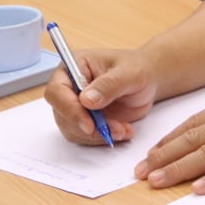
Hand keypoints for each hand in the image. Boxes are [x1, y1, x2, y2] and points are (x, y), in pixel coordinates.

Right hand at [44, 47, 163, 145]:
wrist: (147, 81)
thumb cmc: (137, 69)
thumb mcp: (129, 73)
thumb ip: (108, 84)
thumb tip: (86, 100)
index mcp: (73, 67)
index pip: (57, 90)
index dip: (69, 109)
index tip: (88, 124)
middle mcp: (69, 88)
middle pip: (62, 114)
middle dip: (88, 127)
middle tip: (116, 129)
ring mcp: (75, 106)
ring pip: (73, 129)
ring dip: (98, 135)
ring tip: (124, 128)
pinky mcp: (85, 121)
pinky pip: (85, 137)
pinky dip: (104, 138)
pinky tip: (123, 130)